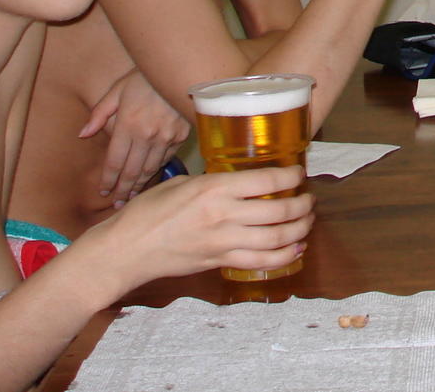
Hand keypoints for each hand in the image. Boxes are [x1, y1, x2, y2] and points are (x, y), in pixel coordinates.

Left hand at [81, 69, 190, 203]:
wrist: (181, 68)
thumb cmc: (145, 78)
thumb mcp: (117, 90)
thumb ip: (99, 113)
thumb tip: (82, 134)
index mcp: (128, 125)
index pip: (114, 162)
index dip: (108, 181)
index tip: (104, 192)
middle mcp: (147, 135)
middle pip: (131, 171)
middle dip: (123, 190)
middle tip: (117, 204)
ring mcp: (166, 137)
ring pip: (150, 169)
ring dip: (139, 185)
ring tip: (132, 196)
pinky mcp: (181, 135)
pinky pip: (166, 158)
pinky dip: (156, 169)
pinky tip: (150, 176)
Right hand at [95, 166, 315, 286]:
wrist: (125, 250)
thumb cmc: (147, 212)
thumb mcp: (182, 183)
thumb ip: (214, 182)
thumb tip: (239, 181)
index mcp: (214, 189)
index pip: (266, 179)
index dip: (291, 175)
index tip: (299, 173)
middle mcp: (224, 215)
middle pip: (278, 211)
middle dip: (302, 205)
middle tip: (309, 200)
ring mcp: (222, 242)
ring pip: (275, 239)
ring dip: (299, 230)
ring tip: (307, 222)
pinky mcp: (218, 262)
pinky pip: (259, 262)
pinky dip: (283, 257)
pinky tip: (295, 249)